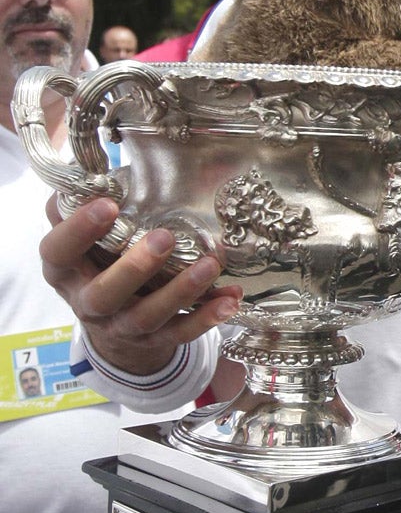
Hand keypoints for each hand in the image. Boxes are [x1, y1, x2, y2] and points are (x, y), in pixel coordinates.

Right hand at [40, 196, 241, 374]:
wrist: (111, 327)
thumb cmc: (98, 264)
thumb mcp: (83, 239)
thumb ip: (85, 206)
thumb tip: (96, 171)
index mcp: (64, 271)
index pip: (58, 252)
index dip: (78, 231)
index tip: (107, 205)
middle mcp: (89, 303)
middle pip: (105, 293)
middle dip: (134, 268)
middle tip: (164, 238)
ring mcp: (122, 327)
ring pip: (148, 316)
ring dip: (181, 291)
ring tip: (209, 265)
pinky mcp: (154, 340)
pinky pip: (182, 332)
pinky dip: (208, 317)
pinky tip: (231, 297)